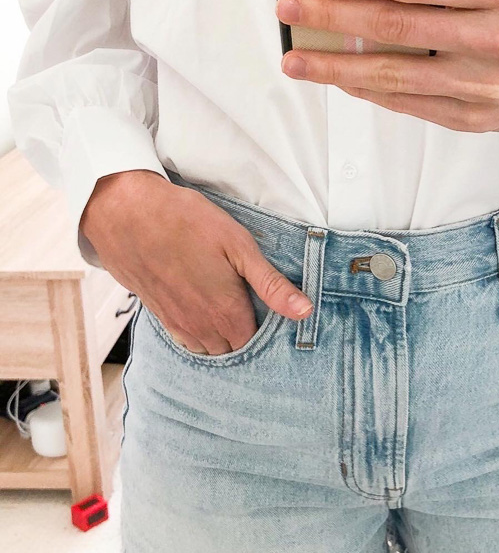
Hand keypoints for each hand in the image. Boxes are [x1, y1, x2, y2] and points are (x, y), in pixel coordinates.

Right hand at [78, 170, 313, 354]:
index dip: (268, 328)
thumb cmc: (187, 223)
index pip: (257, 343)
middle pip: (233, 349)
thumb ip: (271, 284)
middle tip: (253, 305)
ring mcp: (177, 324)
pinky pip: (186, 340)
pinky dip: (199, 333)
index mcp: (226, 312)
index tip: (272, 308)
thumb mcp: (239, 246)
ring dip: (221, 337)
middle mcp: (201, 327)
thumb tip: (305, 311)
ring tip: (229, 307)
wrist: (127, 215)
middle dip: (245, 335)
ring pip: (208, 349)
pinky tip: (203, 306)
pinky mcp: (158, 315)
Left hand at [275, 0, 498, 133]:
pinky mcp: (472, 118)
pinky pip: (406, 103)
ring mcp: (484, 86)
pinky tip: (339, 77)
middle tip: (290, 7)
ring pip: (392, 75)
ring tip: (295, 57)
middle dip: (332, 17)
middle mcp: (496, 38)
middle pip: (395, 28)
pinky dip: (367, 89)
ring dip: (335, 66)